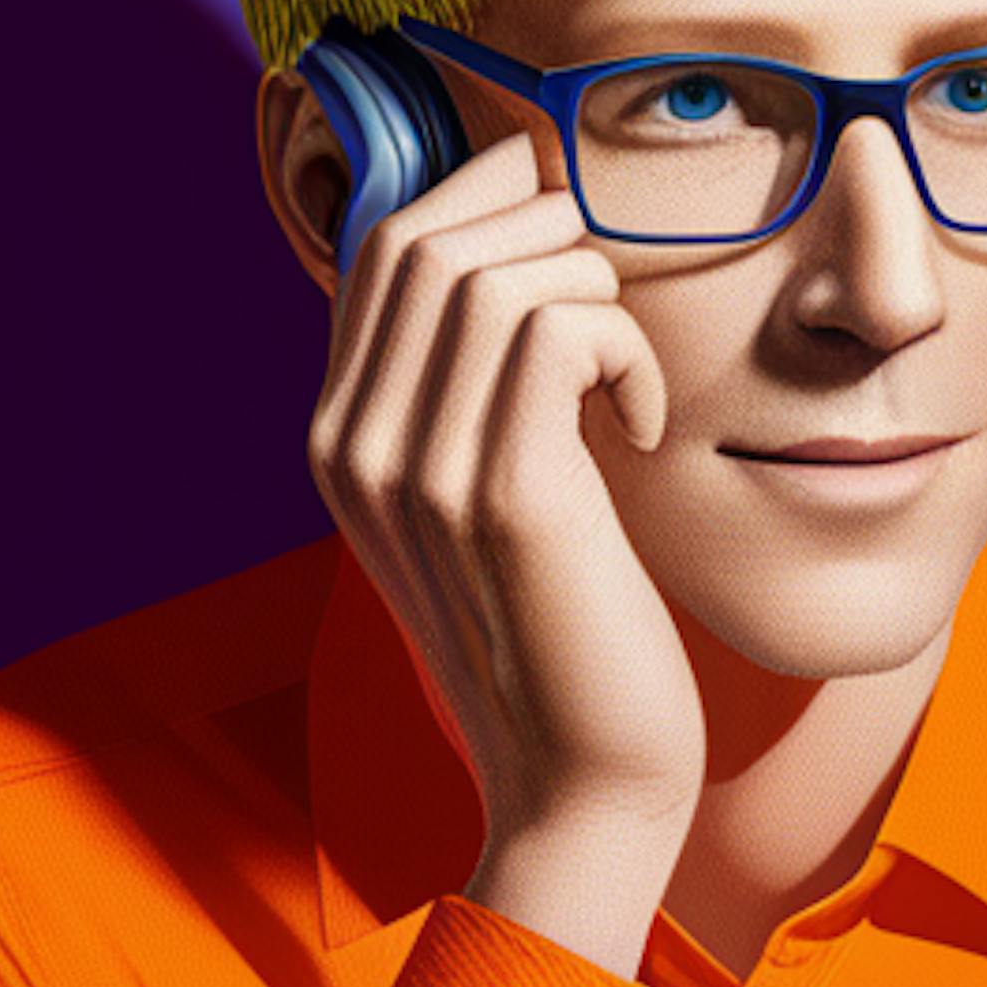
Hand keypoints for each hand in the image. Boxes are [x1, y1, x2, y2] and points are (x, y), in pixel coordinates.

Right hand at [307, 129, 706, 936]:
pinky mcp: (503, 496)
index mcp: (343, 441)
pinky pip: (558, 328)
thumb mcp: (492, 497)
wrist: (580, 786)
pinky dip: (624, 347)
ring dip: (593, 292)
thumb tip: (529, 247)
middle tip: (612, 308)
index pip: (382, 244)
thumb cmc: (566, 633)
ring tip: (624, 380)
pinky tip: (643, 424)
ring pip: (496, 270)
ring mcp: (418, 471)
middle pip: (430, 237)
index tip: (568, 238)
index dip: (482, 199)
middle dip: (544, 232)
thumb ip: (473, 390)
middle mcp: (356, 448)